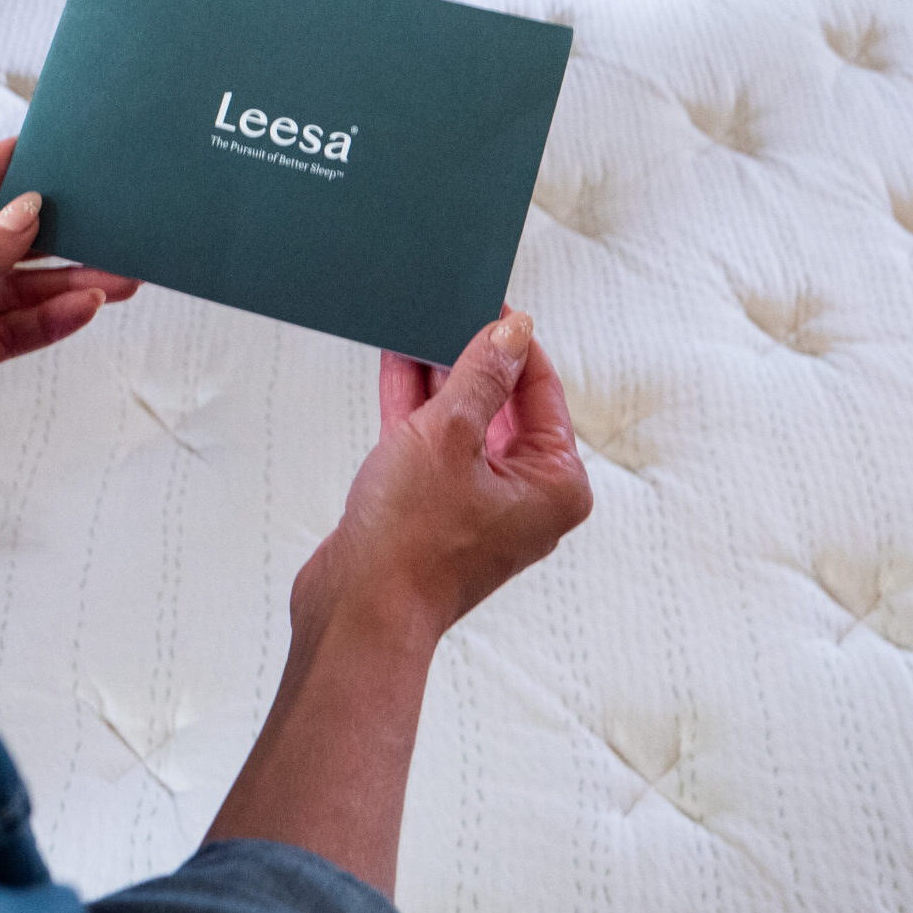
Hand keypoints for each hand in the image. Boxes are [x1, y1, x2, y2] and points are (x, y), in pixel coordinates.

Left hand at [0, 138, 137, 457]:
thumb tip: (24, 213)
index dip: (3, 165)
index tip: (49, 150)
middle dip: (52, 239)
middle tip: (105, 230)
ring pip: (11, 288)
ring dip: (62, 284)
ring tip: (116, 279)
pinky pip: (8, 329)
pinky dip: (46, 320)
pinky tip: (83, 309)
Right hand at [297, 310, 591, 640]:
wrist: (356, 611)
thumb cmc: (411, 540)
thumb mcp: (449, 434)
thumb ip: (481, 375)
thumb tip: (511, 331)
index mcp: (556, 483)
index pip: (541, 388)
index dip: (511, 340)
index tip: (486, 301)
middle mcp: (526, 496)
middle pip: (504, 403)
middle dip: (470, 357)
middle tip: (445, 307)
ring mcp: (478, 504)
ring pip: (462, 421)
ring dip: (437, 376)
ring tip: (416, 322)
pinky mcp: (434, 509)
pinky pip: (431, 443)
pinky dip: (414, 405)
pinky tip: (396, 360)